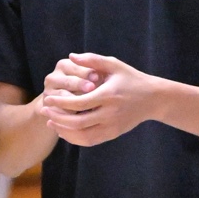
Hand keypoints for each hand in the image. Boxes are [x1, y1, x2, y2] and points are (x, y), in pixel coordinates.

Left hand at [38, 52, 160, 145]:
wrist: (153, 99)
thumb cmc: (131, 78)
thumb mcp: (114, 65)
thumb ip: (92, 60)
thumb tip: (71, 57)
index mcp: (109, 95)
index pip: (79, 103)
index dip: (60, 103)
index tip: (48, 98)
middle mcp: (110, 113)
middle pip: (78, 122)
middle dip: (58, 117)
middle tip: (45, 110)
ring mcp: (112, 126)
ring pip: (83, 135)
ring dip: (64, 130)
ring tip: (51, 122)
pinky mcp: (113, 133)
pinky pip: (90, 140)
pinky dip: (75, 138)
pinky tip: (64, 131)